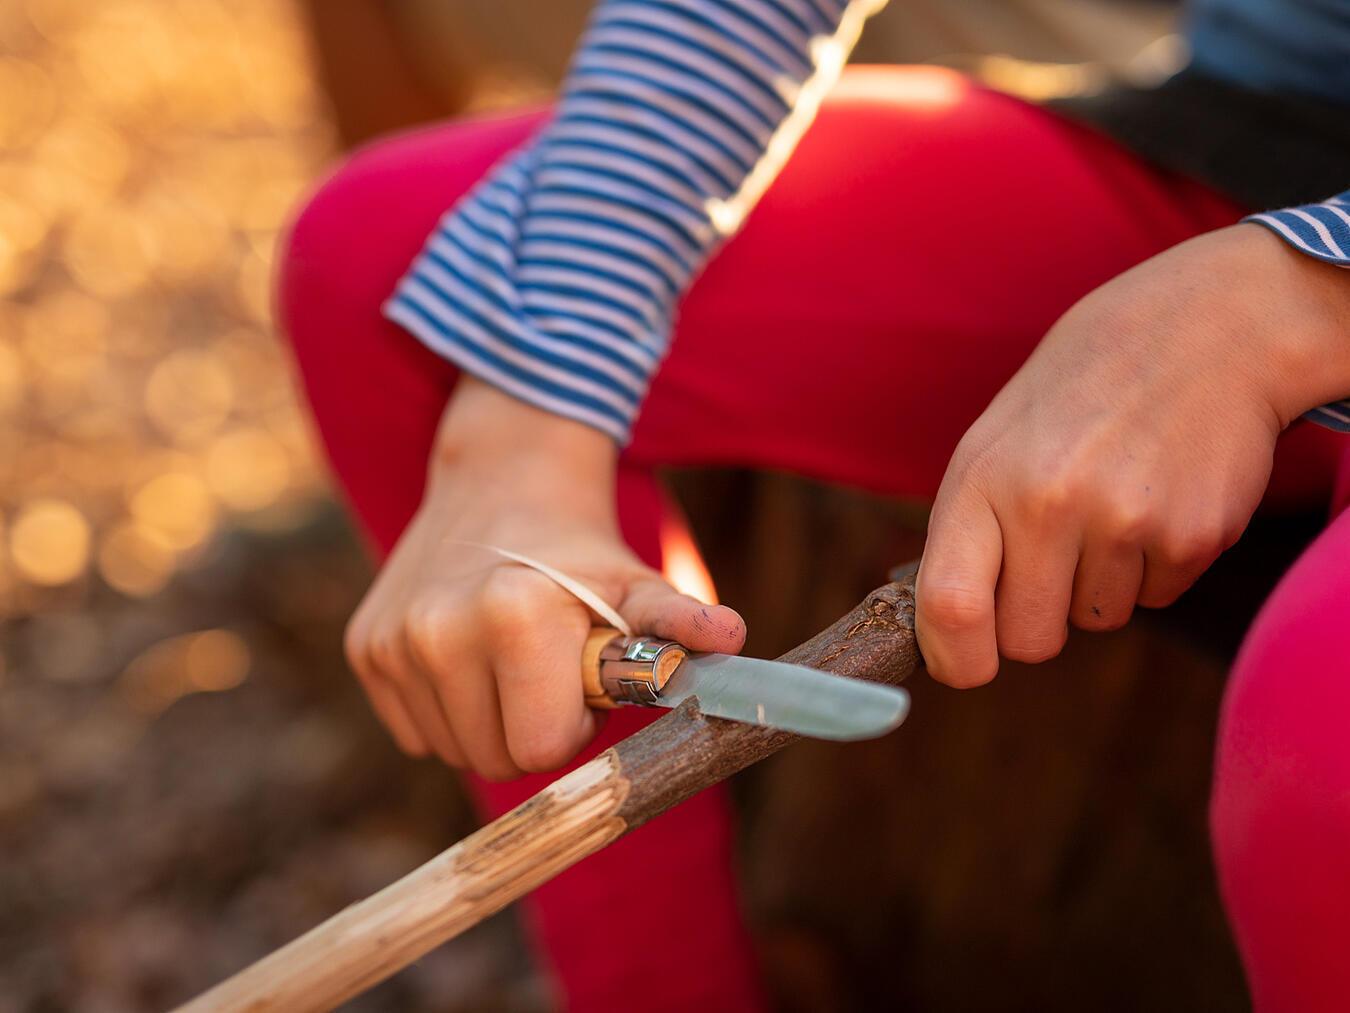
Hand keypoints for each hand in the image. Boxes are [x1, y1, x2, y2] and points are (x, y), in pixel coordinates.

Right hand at [344, 378, 745, 778]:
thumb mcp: (636, 583)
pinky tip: (468, 658)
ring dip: (490, 721)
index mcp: (511, 616)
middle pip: (495, 760)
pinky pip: (415, 733)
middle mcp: (437, 630)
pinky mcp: (364, 650)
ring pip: (454, 751)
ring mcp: (391, 643)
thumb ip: (679, 620)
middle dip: (532, 727)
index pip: (542, 750)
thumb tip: (733, 638)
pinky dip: (448, 711)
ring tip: (509, 658)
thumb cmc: (581, 553)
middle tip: (547, 668)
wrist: (502, 484)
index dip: (571, 725)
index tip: (579, 677)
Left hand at [917, 223, 1349, 686]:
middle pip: (1028, 640)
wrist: (1206, 328)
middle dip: (1036, 617)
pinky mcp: (1193, 537)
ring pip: (1095, 623)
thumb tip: (944, 629)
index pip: (949, 606)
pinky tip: (1155, 498)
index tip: (966, 662)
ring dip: (1098, 584)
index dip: (954, 658)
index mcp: (984, 477)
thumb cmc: (1080, 392)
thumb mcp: (995, 440)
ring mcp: (1125, 522)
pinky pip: (1156, 600)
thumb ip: (965, 531)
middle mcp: (1049, 503)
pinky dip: (1152, 567)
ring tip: (1110, 501)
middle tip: (1053, 552)